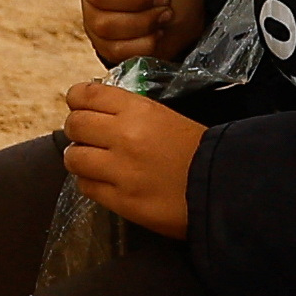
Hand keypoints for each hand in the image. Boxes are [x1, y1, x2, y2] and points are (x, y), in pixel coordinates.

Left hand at [61, 80, 204, 237]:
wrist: (222, 186)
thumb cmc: (199, 150)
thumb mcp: (165, 116)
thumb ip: (131, 112)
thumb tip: (98, 110)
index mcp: (138, 110)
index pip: (87, 95)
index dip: (77, 99)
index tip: (79, 104)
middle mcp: (124, 136)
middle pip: (75, 124)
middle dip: (77, 129)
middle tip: (86, 135)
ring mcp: (120, 170)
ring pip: (74, 158)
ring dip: (79, 157)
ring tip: (91, 160)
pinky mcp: (120, 200)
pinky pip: (86, 186)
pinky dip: (90, 182)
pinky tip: (102, 180)